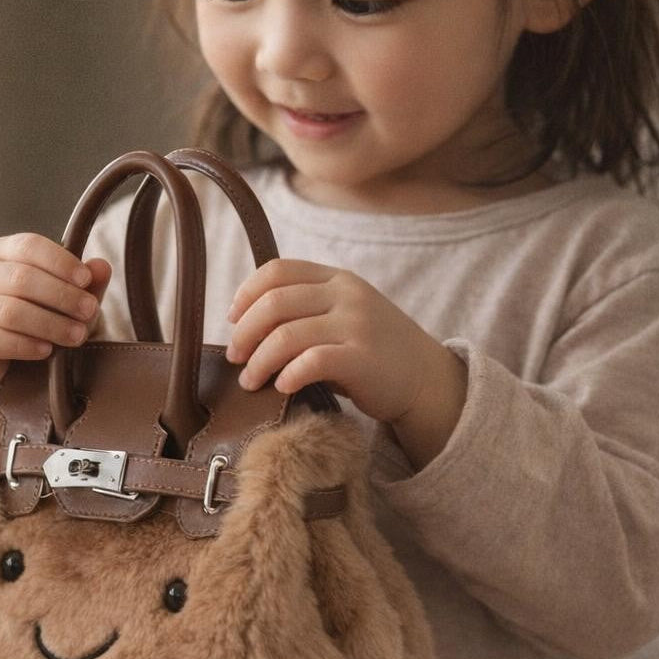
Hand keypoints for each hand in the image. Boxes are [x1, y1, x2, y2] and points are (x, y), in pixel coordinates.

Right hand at [0, 233, 111, 442]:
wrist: (3, 365)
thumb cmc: (38, 319)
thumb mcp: (66, 299)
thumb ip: (85, 283)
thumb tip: (102, 266)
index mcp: (0, 252)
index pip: (29, 245)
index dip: (60, 261)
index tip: (86, 280)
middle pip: (21, 278)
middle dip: (61, 296)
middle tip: (89, 311)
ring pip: (9, 311)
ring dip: (50, 324)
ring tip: (77, 336)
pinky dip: (24, 345)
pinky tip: (46, 351)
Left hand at [225, 260, 466, 466]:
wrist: (426, 379)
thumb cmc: (372, 352)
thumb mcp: (343, 315)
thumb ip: (306, 311)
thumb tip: (244, 326)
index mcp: (337, 279)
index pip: (277, 270)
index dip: (246, 294)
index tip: (232, 321)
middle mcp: (346, 295)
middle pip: (274, 302)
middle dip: (244, 332)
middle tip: (235, 357)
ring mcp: (357, 324)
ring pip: (286, 335)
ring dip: (258, 361)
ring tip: (250, 382)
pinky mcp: (363, 358)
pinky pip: (311, 362)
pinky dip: (287, 375)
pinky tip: (281, 388)